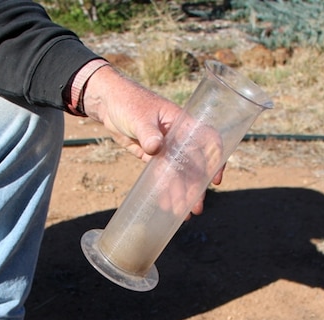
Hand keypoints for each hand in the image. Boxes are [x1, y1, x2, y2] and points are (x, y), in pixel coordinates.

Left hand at [81, 66, 223, 216]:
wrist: (107, 103)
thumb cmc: (127, 101)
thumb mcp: (138, 116)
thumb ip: (147, 132)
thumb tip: (155, 147)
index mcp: (183, 123)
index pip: (208, 140)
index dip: (216, 160)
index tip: (214, 181)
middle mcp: (178, 137)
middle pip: (194, 165)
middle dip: (196, 188)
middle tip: (196, 208)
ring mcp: (166, 148)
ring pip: (178, 174)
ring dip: (182, 194)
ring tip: (182, 214)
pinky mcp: (152, 156)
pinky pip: (163, 176)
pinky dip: (166, 190)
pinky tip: (167, 205)